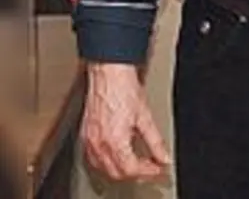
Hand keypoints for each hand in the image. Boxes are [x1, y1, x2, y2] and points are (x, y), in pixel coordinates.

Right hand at [81, 62, 170, 181]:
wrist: (108, 75)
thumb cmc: (124, 89)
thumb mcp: (145, 117)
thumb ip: (155, 141)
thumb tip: (164, 156)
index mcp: (114, 141)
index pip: (130, 169)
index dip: (147, 172)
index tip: (158, 168)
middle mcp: (98, 144)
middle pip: (117, 172)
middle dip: (136, 173)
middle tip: (151, 167)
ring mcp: (89, 141)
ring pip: (104, 168)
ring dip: (122, 170)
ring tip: (139, 162)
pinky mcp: (85, 135)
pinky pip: (93, 159)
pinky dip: (107, 163)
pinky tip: (119, 156)